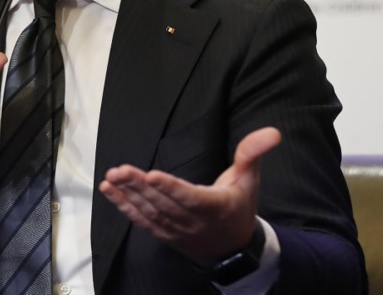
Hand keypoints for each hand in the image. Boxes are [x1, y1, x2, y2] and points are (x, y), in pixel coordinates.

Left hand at [99, 127, 280, 265]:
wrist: (232, 249)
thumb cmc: (239, 206)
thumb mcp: (250, 178)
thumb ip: (253, 153)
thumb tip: (272, 132)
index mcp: (214, 206)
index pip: (190, 197)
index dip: (170, 188)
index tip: (152, 175)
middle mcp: (192, 221)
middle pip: (163, 204)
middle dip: (140, 186)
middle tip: (120, 170)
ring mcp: (176, 230)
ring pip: (150, 213)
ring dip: (128, 195)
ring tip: (112, 177)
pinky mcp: (164, 234)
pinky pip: (142, 221)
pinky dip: (124, 207)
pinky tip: (110, 191)